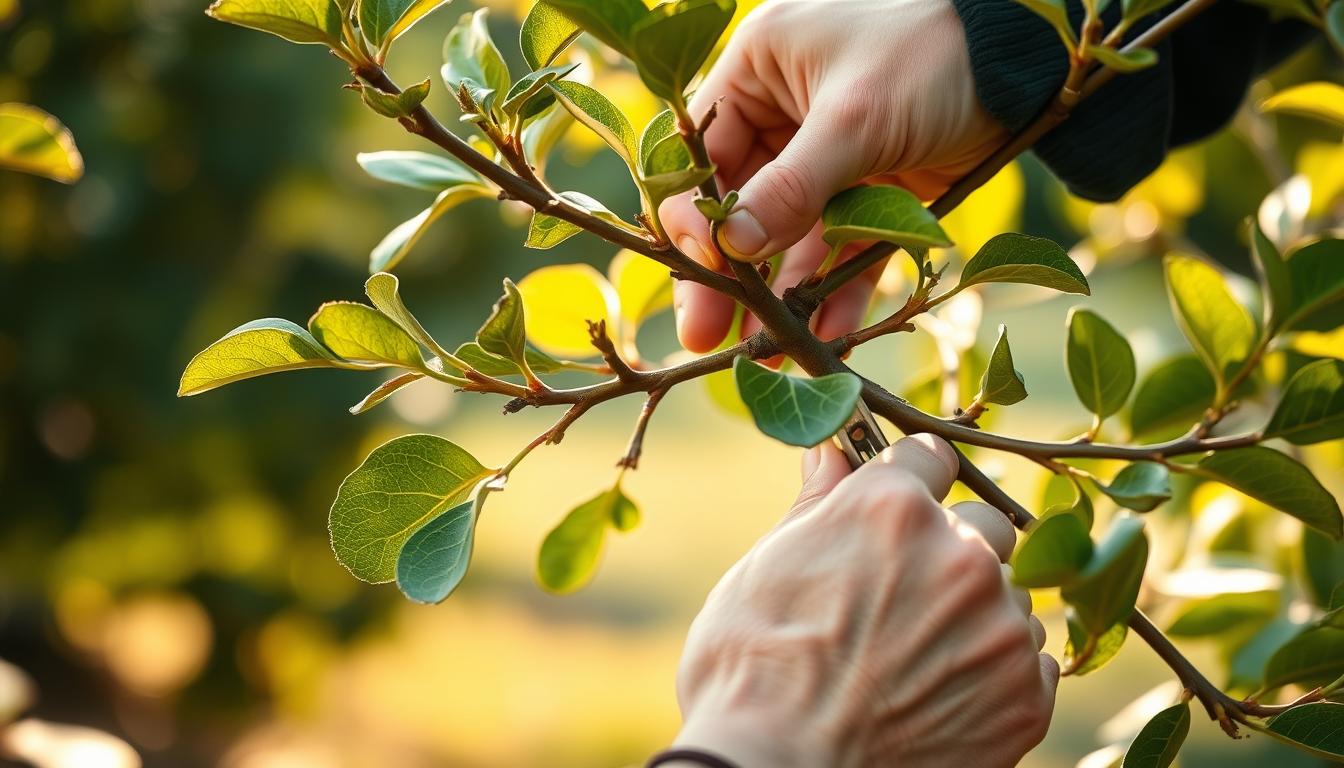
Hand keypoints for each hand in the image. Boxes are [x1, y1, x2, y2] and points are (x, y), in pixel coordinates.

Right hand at [660, 0, 1006, 352]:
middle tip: (701, 334)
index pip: (702, 153)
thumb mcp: (855, 119)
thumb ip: (789, 188)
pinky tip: (820, 336)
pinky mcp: (872, 189)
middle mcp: (783, 111)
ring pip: (788, 236)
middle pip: (738, 204)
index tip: (702, 267)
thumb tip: (730, 249)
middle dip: (726, 272)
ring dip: (778, 293)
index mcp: (760, 69)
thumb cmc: (933, 56)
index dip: (695, 213)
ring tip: (762, 352)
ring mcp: (828, 155)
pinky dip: (833, 290)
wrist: (1028, 64)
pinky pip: (842, 248)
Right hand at [670, 436, 1056, 767]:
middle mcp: (959, 553)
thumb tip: (831, 453)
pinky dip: (995, 670)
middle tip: (903, 594)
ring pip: (1009, 594)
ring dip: (975, 613)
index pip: (931, 455)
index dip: (911, 479)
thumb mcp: (765, 567)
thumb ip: (817, 505)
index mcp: (890, 507)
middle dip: (951, 547)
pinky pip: (1030, 659)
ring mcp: (999, 626)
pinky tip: (940, 692)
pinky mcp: (1025, 695)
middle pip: (983, 523)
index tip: (900, 501)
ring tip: (914, 656)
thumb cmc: (750, 668)